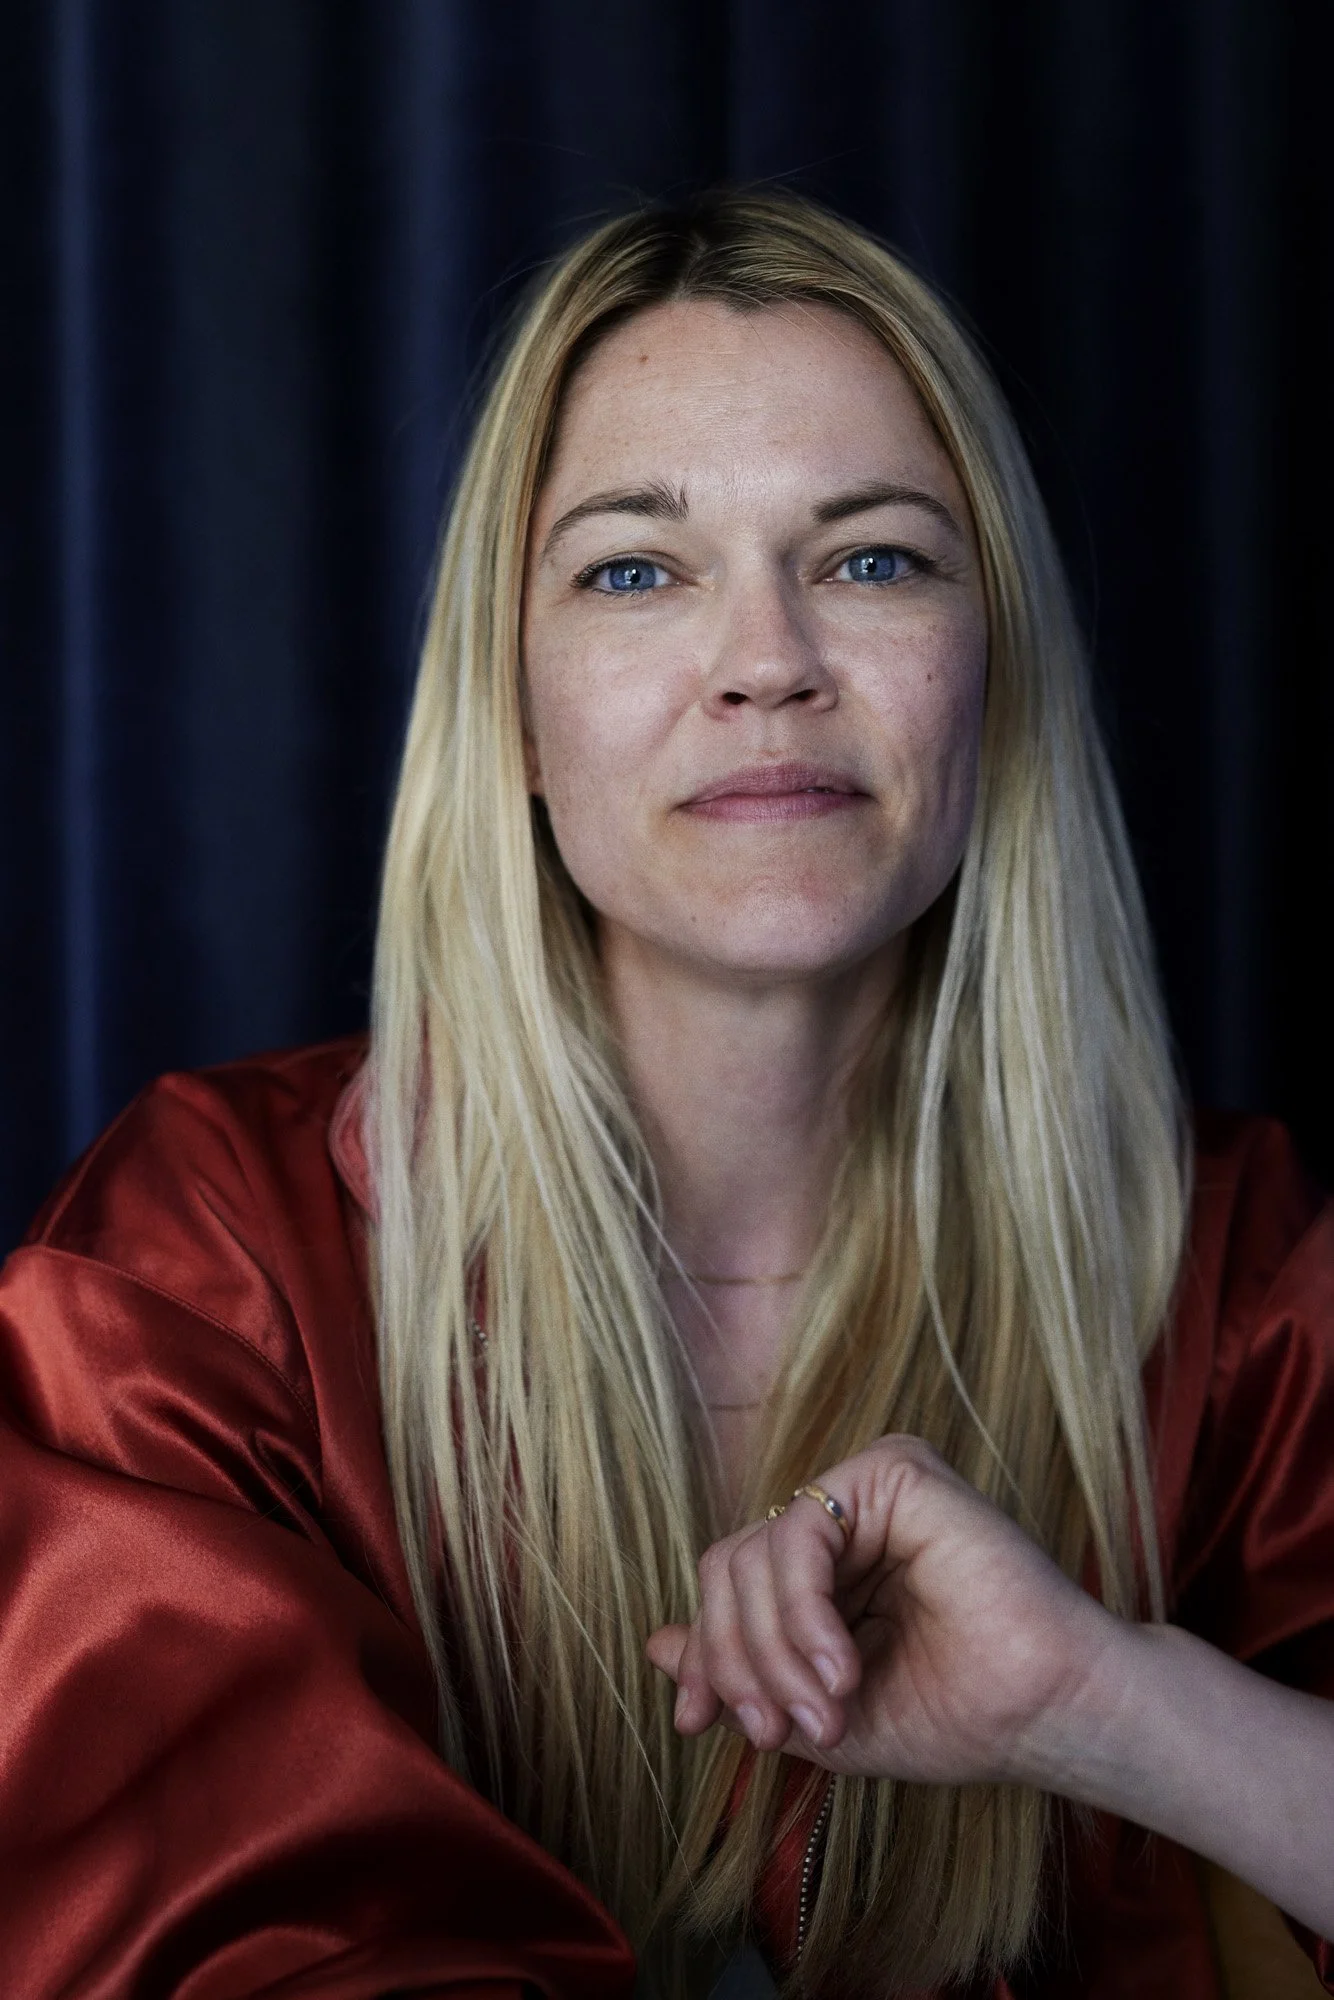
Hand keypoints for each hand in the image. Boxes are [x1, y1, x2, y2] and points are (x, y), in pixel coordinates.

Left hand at [646, 1434, 1117, 1786]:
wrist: (1047, 1713)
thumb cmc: (957, 1715)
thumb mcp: (820, 1710)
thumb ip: (745, 1673)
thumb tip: (657, 1645)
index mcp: (829, 1564)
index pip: (728, 1587)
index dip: (707, 1654)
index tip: (699, 1726)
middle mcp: (843, 1516)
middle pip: (727, 1569)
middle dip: (738, 1661)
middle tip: (775, 1732)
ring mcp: (867, 1489)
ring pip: (752, 1555)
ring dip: (774, 1651)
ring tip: (828, 1710)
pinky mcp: (894, 1471)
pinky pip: (799, 1530)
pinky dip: (802, 1610)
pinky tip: (842, 1666)